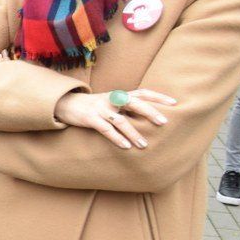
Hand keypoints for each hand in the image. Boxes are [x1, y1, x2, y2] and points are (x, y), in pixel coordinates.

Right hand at [54, 89, 175, 148]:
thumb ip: (126, 107)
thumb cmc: (93, 106)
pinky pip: (105, 129)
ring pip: (121, 120)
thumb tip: (148, 115)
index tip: (174, 103)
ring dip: (133, 133)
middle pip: (134, 103)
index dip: (158, 97)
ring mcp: (100, 109)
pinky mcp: (90, 118)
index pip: (142, 93)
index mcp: (119, 95)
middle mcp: (111, 100)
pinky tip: (126, 146)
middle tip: (163, 122)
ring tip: (144, 145)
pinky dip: (116, 138)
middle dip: (149, 112)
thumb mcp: (110, 102)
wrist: (66, 104)